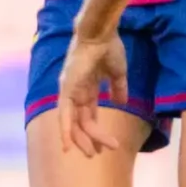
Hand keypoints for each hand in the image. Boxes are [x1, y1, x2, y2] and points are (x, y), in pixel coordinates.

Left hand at [58, 30, 128, 156]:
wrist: (102, 33)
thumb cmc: (110, 48)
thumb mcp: (117, 73)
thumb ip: (118, 89)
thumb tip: (121, 102)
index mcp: (87, 88)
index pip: (89, 115)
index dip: (96, 130)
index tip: (108, 144)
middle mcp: (75, 92)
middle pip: (81, 122)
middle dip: (89, 139)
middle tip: (98, 154)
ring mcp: (69, 91)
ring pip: (73, 122)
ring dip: (82, 140)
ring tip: (92, 154)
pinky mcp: (66, 89)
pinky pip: (64, 115)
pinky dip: (65, 131)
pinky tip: (68, 147)